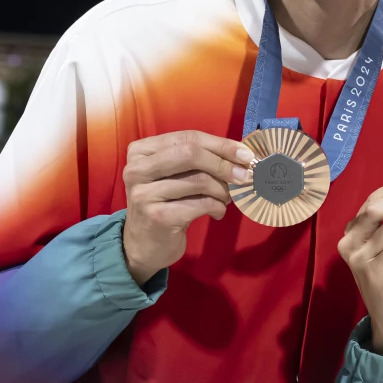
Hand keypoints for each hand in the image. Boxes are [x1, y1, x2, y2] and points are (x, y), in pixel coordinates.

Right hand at [121, 130, 255, 284]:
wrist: (144, 245)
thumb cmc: (165, 203)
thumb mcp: (175, 176)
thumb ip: (199, 160)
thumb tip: (241, 154)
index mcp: (141, 151)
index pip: (188, 137)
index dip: (221, 145)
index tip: (245, 154)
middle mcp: (137, 169)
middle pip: (191, 154)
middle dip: (224, 164)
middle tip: (244, 176)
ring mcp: (144, 194)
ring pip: (199, 180)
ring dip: (222, 190)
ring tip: (225, 198)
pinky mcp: (158, 217)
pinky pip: (201, 204)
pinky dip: (217, 207)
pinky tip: (217, 212)